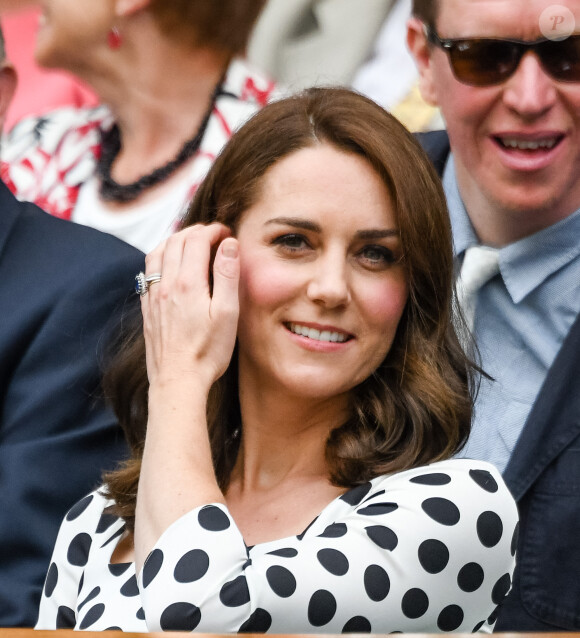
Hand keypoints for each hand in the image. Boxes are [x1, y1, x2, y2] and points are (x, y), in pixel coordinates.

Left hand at [141, 224, 239, 391]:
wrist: (178, 381)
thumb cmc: (207, 352)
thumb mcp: (227, 314)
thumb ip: (227, 276)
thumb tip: (229, 245)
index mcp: (188, 283)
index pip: (197, 240)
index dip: (213, 231)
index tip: (227, 233)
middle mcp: (166, 285)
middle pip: (176, 241)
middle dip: (196, 231)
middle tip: (213, 234)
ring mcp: (153, 296)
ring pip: (157, 252)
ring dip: (174, 240)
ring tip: (191, 242)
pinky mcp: (147, 308)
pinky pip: (148, 271)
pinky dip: (160, 257)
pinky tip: (169, 265)